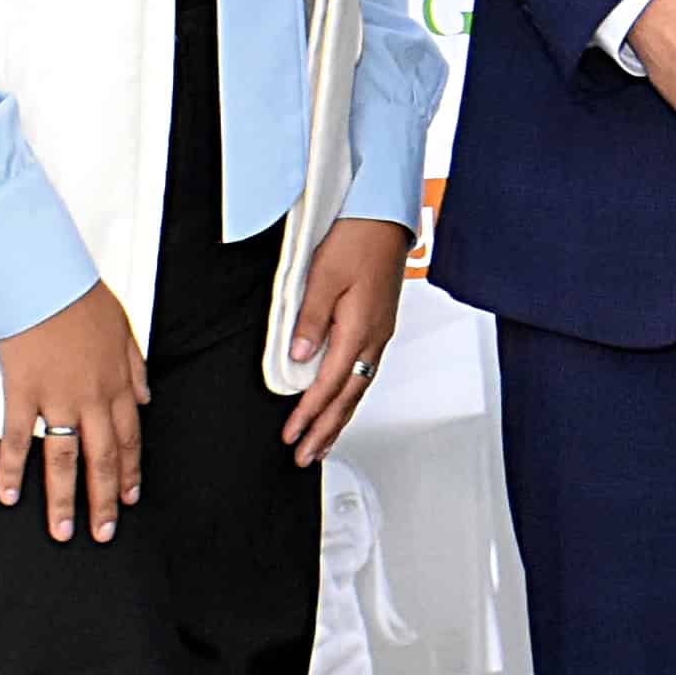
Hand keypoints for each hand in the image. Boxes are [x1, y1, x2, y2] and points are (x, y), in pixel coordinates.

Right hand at [0, 282, 149, 538]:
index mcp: (117, 384)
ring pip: (65, 460)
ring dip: (65, 500)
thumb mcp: (123, 328)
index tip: (129, 499)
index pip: (129, 439)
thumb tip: (146, 395)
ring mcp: (57, 399)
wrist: (45, 277)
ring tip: (63, 531)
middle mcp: (91, 398)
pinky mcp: (23, 392)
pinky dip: (12, 469)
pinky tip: (10, 495)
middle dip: (104, 501)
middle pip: (102, 460)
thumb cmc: (80, 297)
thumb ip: (135, 365)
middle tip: (102, 533)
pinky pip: (18, 439)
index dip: (129, 473)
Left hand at [281, 216, 416, 467]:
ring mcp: (379, 334)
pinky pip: (363, 373)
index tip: (292, 436)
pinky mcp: (378, 326)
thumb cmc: (355, 239)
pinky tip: (341, 404)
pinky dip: (349, 397)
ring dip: (339, 419)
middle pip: (349, 398)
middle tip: (306, 456)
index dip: (308, 414)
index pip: (328, 385)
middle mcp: (373, 338)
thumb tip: (299, 358)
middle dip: (326, 430)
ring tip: (323, 442)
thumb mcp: (323, 277)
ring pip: (359, 389)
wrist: (384, 218)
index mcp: (359, 329)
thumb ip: (310, 320)